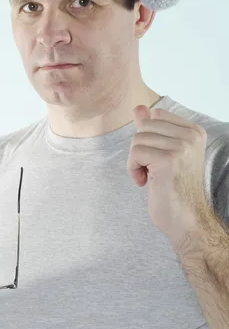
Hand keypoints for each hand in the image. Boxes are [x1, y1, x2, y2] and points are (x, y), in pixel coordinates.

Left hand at [127, 105, 208, 246]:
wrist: (186, 220)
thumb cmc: (173, 189)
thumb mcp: (163, 153)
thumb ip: (153, 129)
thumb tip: (139, 107)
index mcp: (194, 131)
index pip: (156, 115)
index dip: (149, 138)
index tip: (159, 160)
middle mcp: (191, 136)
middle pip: (144, 126)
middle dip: (140, 149)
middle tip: (152, 170)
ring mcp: (181, 147)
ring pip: (137, 139)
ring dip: (135, 161)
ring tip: (150, 177)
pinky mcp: (168, 160)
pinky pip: (135, 152)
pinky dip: (133, 169)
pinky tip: (145, 182)